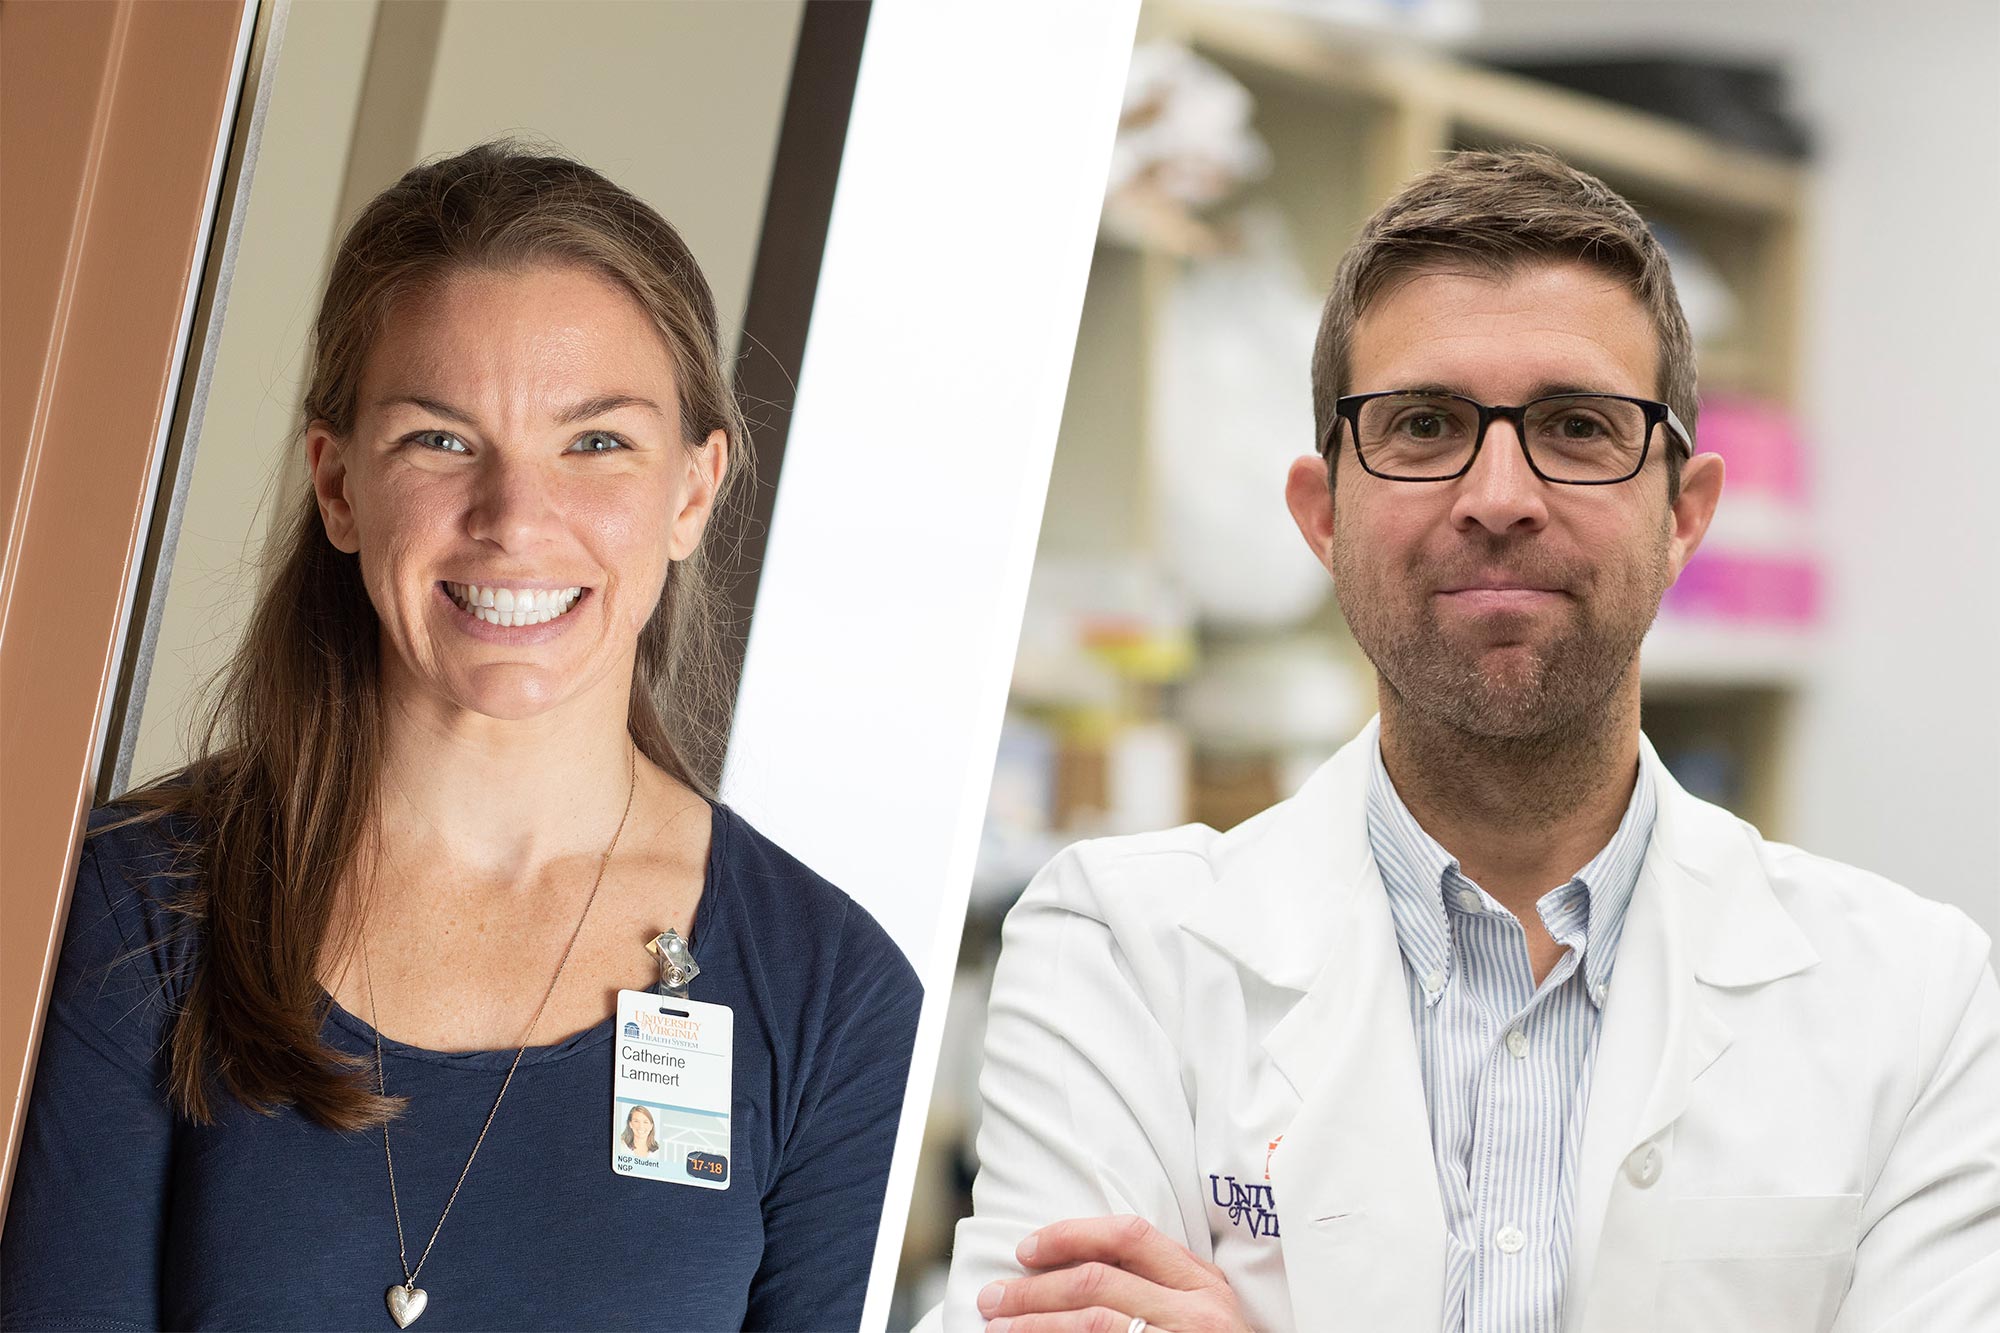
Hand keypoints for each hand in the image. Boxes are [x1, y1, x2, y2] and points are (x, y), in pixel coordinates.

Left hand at [975, 1215, 1252, 1332]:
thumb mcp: (1201, 1312)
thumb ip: (1157, 1283)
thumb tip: (1069, 1266)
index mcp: (1204, 1284)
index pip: (1130, 1236)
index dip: (1071, 1235)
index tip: (1027, 1248)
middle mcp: (1197, 1313)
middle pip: (1098, 1283)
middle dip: (1034, 1289)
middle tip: (993, 1297)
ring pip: (1092, 1323)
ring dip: (1034, 1325)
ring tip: (999, 1328)